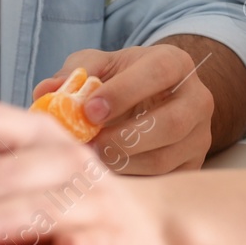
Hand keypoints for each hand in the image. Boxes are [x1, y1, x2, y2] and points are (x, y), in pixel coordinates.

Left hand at [32, 44, 213, 174]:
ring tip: (90, 163)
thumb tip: (44, 92)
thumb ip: (73, 74)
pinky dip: (131, 180)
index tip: (89, 111)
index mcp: (175, 63)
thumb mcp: (100, 66)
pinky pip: (163, 181)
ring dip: (122, 163)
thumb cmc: (122, 80)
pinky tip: (106, 176)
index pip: (158, 73)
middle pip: (170, 123)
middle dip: (123, 137)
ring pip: (165, 158)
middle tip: (87, 146)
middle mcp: (197, 99)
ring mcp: (200, 135)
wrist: (156, 99)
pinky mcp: (193, 165)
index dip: (124, 92)